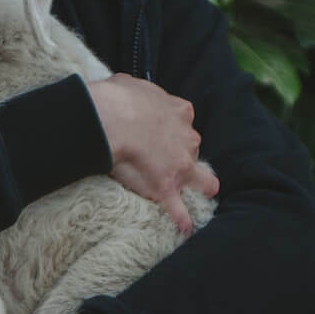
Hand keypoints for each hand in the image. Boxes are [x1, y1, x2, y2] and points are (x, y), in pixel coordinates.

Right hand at [86, 73, 218, 234]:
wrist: (113, 118)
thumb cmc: (117, 98)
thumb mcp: (130, 84)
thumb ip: (137, 91)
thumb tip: (128, 90)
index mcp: (179, 112)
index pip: (183, 123)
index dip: (173, 130)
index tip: (162, 134)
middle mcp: (187, 138)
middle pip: (192, 149)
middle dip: (182, 156)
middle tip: (163, 161)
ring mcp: (180, 165)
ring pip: (202, 180)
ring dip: (196, 187)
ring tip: (188, 199)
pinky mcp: (167, 188)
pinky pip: (179, 210)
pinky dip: (182, 220)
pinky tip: (184, 229)